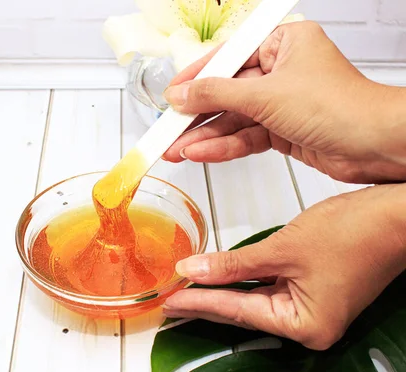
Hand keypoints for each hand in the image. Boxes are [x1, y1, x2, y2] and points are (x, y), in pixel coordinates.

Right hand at [162, 21, 405, 184]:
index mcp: (282, 44)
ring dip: (205, 136)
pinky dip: (224, 146)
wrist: (376, 146)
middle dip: (196, 115)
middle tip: (168, 130)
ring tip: (177, 150)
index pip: (227, 58)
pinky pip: (246, 136)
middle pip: (227, 92)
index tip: (170, 94)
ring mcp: (282, 103)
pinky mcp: (283, 131)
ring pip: (234, 119)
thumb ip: (217, 93)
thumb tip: (182, 92)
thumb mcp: (266, 94)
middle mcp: (281, 71)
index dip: (195, 78)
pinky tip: (201, 153)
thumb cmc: (340, 106)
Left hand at [162, 184, 405, 349]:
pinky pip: (269, 288)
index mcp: (306, 325)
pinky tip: (221, 277)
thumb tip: (194, 270)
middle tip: (171, 301)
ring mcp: (313, 309)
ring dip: (223, 291)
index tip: (171, 302)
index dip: (200, 304)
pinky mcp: (314, 291)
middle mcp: (310, 325)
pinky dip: (244, 280)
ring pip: (254, 300)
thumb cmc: (357, 232)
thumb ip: (233, 264)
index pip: (238, 312)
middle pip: (244, 311)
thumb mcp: (283, 248)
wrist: (397, 214)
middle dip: (206, 302)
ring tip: (188, 290)